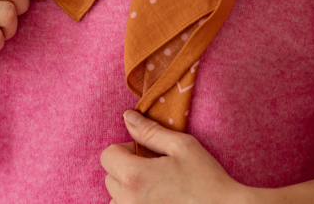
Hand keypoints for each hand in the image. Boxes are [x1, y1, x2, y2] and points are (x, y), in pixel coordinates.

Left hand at [100, 110, 253, 203]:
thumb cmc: (206, 179)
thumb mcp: (181, 146)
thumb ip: (150, 131)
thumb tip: (127, 117)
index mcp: (134, 176)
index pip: (107, 155)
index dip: (125, 148)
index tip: (145, 152)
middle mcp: (128, 201)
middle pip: (109, 177)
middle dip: (126, 167)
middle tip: (153, 167)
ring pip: (115, 198)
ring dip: (128, 189)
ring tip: (155, 187)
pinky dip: (134, 203)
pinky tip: (157, 200)